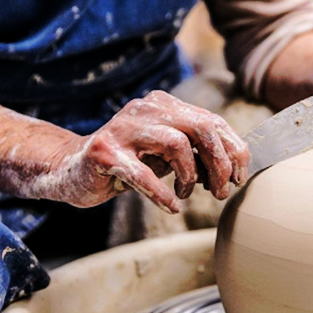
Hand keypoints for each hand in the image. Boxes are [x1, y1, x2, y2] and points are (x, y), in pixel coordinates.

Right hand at [46, 91, 249, 211]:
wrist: (73, 168)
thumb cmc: (128, 164)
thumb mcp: (166, 155)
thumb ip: (195, 154)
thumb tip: (232, 169)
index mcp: (165, 105)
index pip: (213, 122)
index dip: (234, 151)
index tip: (239, 178)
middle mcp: (146, 109)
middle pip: (202, 128)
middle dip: (220, 163)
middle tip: (221, 191)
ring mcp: (124, 128)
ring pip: (177, 144)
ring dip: (190, 176)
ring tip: (185, 194)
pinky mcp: (105, 151)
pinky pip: (142, 173)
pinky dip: (162, 193)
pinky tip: (171, 206)